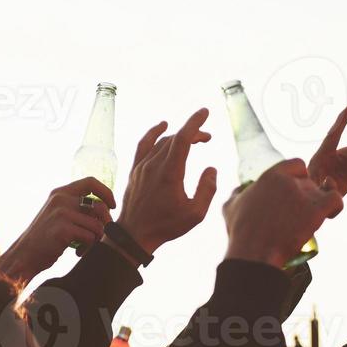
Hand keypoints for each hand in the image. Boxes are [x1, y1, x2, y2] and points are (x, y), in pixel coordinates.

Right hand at [0, 177, 114, 281]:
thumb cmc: (46, 238)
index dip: (106, 192)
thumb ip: (76, 208)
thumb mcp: (58, 214)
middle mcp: (61, 199)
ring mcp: (61, 213)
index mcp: (60, 193)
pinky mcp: (63, 229)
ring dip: (96, 239)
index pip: (90, 182)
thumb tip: (106, 209)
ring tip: (84, 246)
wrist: (25, 255)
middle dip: (105, 224)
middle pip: (100, 207)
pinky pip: (90, 237)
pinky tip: (78, 252)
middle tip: (98, 236)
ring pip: (97, 225)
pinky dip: (88, 247)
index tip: (112, 206)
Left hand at [118, 110, 216, 252]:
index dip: (195, 123)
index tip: (205, 112)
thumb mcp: (195, 214)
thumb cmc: (166, 226)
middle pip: (175, 138)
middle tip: (207, 137)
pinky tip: (162, 126)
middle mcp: (154, 165)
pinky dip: (154, 133)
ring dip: (179, 135)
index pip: (183, 138)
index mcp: (170, 173)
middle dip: (193, 133)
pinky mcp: (135, 170)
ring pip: (162, 141)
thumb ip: (207, 190)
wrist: (134, 234)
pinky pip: (144, 144)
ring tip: (193, 138)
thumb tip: (211, 169)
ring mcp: (142, 166)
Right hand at [223, 159, 342, 267]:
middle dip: (307, 195)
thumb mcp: (230, 206)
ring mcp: (304, 195)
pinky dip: (336, 207)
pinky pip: (336, 200)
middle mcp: (289, 181)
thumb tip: (241, 191)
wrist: (253, 253)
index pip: (296, 165)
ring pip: (325, 190)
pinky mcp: (316, 211)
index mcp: (270, 176)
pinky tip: (328, 216)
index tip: (294, 193)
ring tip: (315, 217)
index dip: (298, 178)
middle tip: (300, 213)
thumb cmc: (241, 233)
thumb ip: (238, 193)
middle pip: (310, 181)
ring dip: (322, 202)